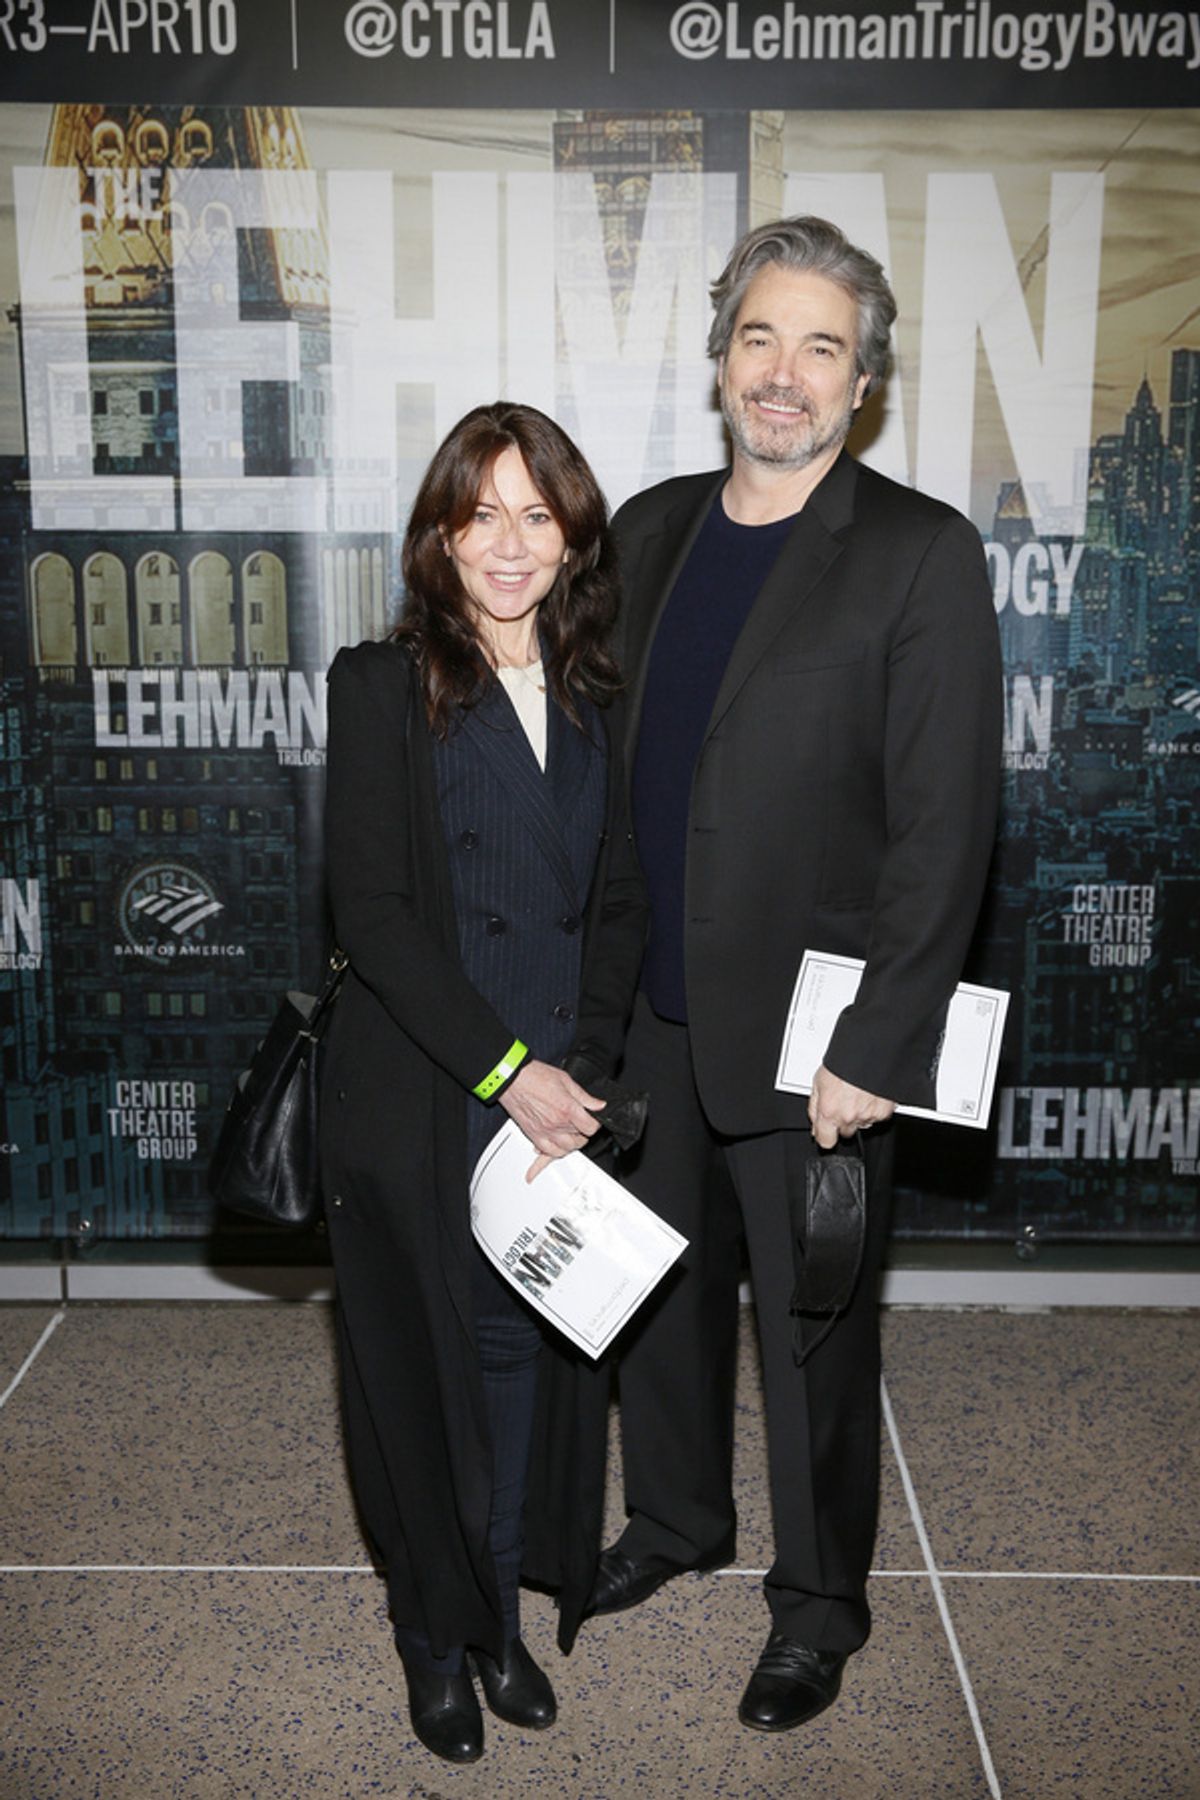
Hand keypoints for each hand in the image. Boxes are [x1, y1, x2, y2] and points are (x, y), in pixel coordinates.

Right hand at [498, 1059, 604, 1180]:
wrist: (512, 1079)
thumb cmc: (535, 1076)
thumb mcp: (565, 1080)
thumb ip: (584, 1096)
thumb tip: (599, 1105)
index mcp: (568, 1109)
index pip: (591, 1128)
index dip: (595, 1124)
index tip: (592, 1119)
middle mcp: (557, 1124)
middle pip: (580, 1140)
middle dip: (583, 1133)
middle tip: (581, 1124)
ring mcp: (545, 1132)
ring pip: (566, 1150)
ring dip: (571, 1144)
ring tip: (570, 1134)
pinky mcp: (533, 1135)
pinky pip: (548, 1153)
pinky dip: (553, 1153)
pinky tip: (556, 1147)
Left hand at [808, 1064, 894, 1149]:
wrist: (870, 1053)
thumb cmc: (843, 1064)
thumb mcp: (818, 1083)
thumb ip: (815, 1109)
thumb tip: (815, 1127)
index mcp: (829, 1111)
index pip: (826, 1141)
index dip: (826, 1135)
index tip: (827, 1130)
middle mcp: (849, 1117)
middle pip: (845, 1132)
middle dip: (843, 1121)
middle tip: (844, 1102)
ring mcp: (868, 1115)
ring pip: (862, 1124)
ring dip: (859, 1114)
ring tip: (857, 1094)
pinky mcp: (884, 1112)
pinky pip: (877, 1116)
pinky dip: (874, 1108)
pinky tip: (869, 1093)